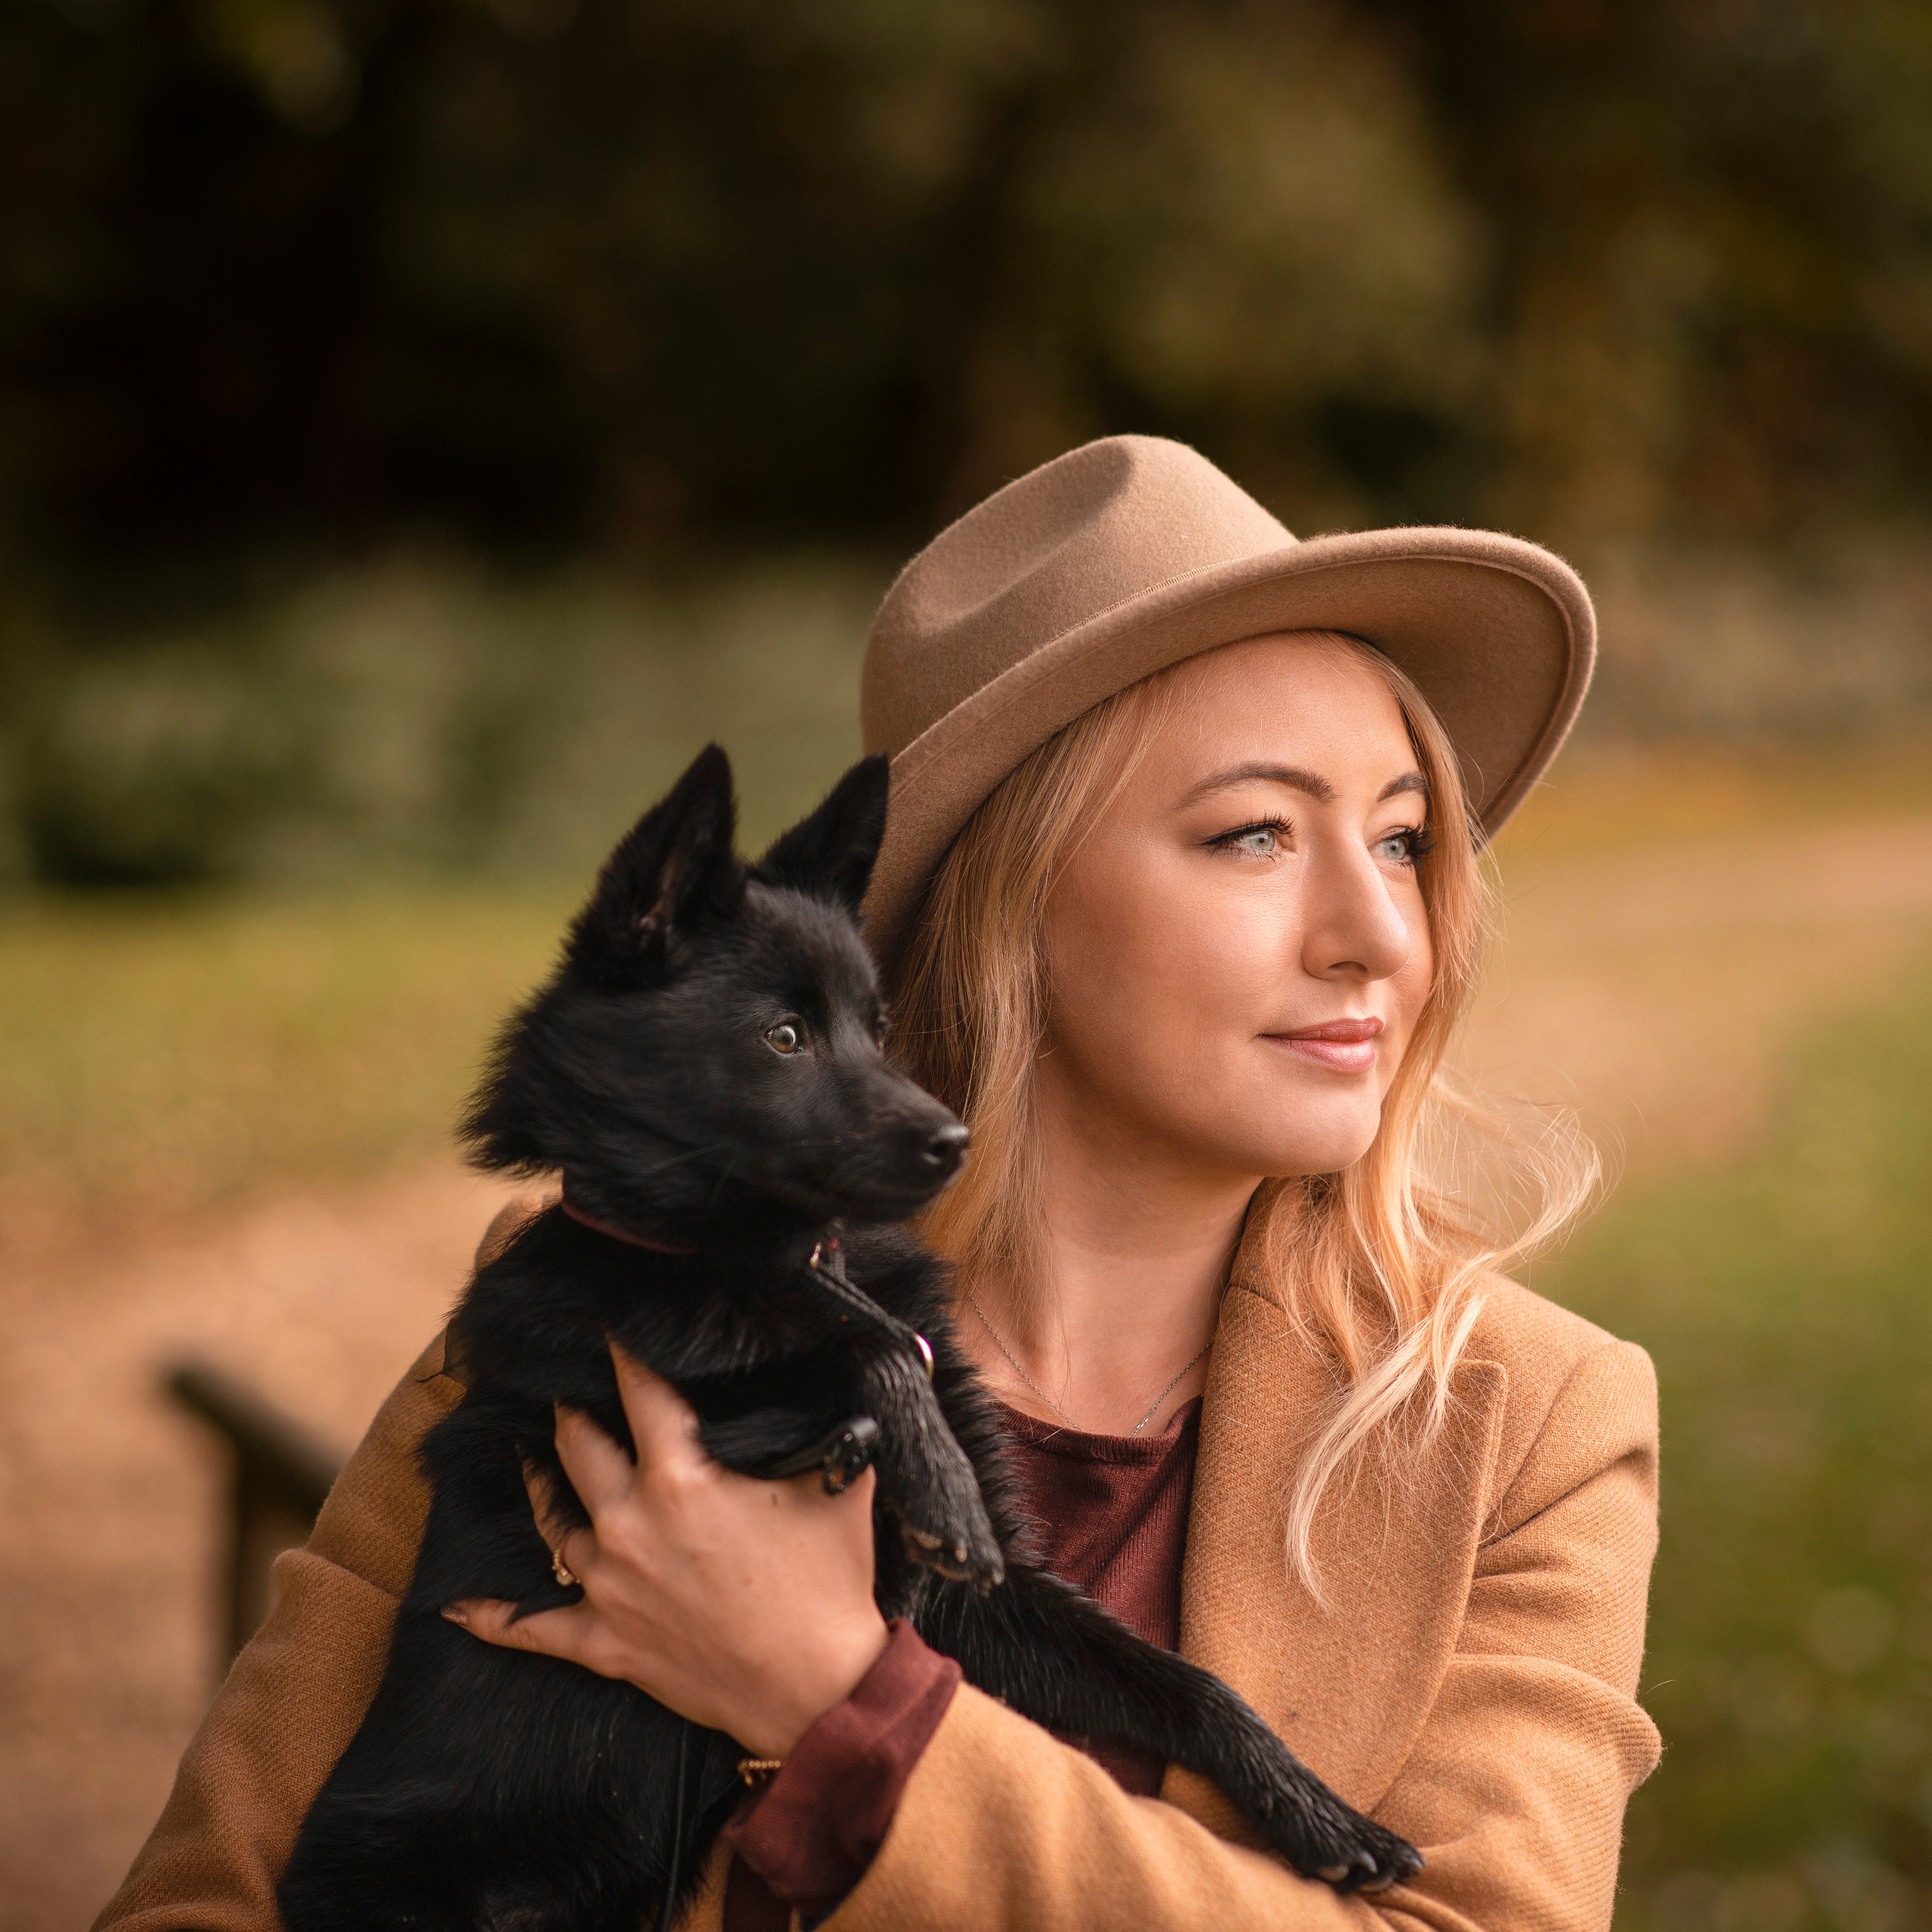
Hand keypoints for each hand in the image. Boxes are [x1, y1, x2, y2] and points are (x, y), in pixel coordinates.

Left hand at [443, 1343, 889, 1759]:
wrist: (818, 1690)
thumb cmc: (830, 1583)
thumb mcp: (841, 1483)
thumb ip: (831, 1424)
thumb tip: (841, 1370)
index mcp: (681, 1479)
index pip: (642, 1393)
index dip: (624, 1352)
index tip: (608, 1324)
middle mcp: (631, 1524)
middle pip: (580, 1448)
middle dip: (574, 1412)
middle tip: (569, 1391)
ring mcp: (611, 1587)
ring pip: (553, 1524)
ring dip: (540, 1486)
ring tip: (530, 1457)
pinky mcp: (607, 1645)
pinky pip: (535, 1631)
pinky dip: (493, 1617)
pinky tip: (454, 1605)